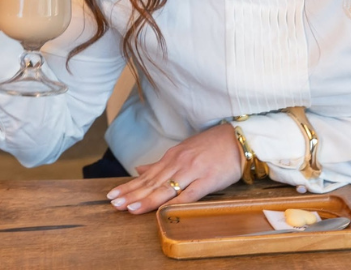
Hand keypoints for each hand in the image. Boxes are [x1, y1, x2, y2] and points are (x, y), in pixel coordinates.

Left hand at [106, 123, 243, 214]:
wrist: (239, 140)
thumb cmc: (211, 146)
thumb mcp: (183, 151)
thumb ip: (160, 163)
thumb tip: (139, 169)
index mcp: (172, 157)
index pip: (146, 176)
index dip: (129, 187)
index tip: (112, 196)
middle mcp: (179, 163)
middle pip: (151, 183)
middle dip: (132, 195)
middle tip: (114, 204)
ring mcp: (193, 171)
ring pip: (165, 188)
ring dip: (147, 199)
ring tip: (130, 208)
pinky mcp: (208, 180)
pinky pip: (189, 193)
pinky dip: (175, 201)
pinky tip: (163, 210)